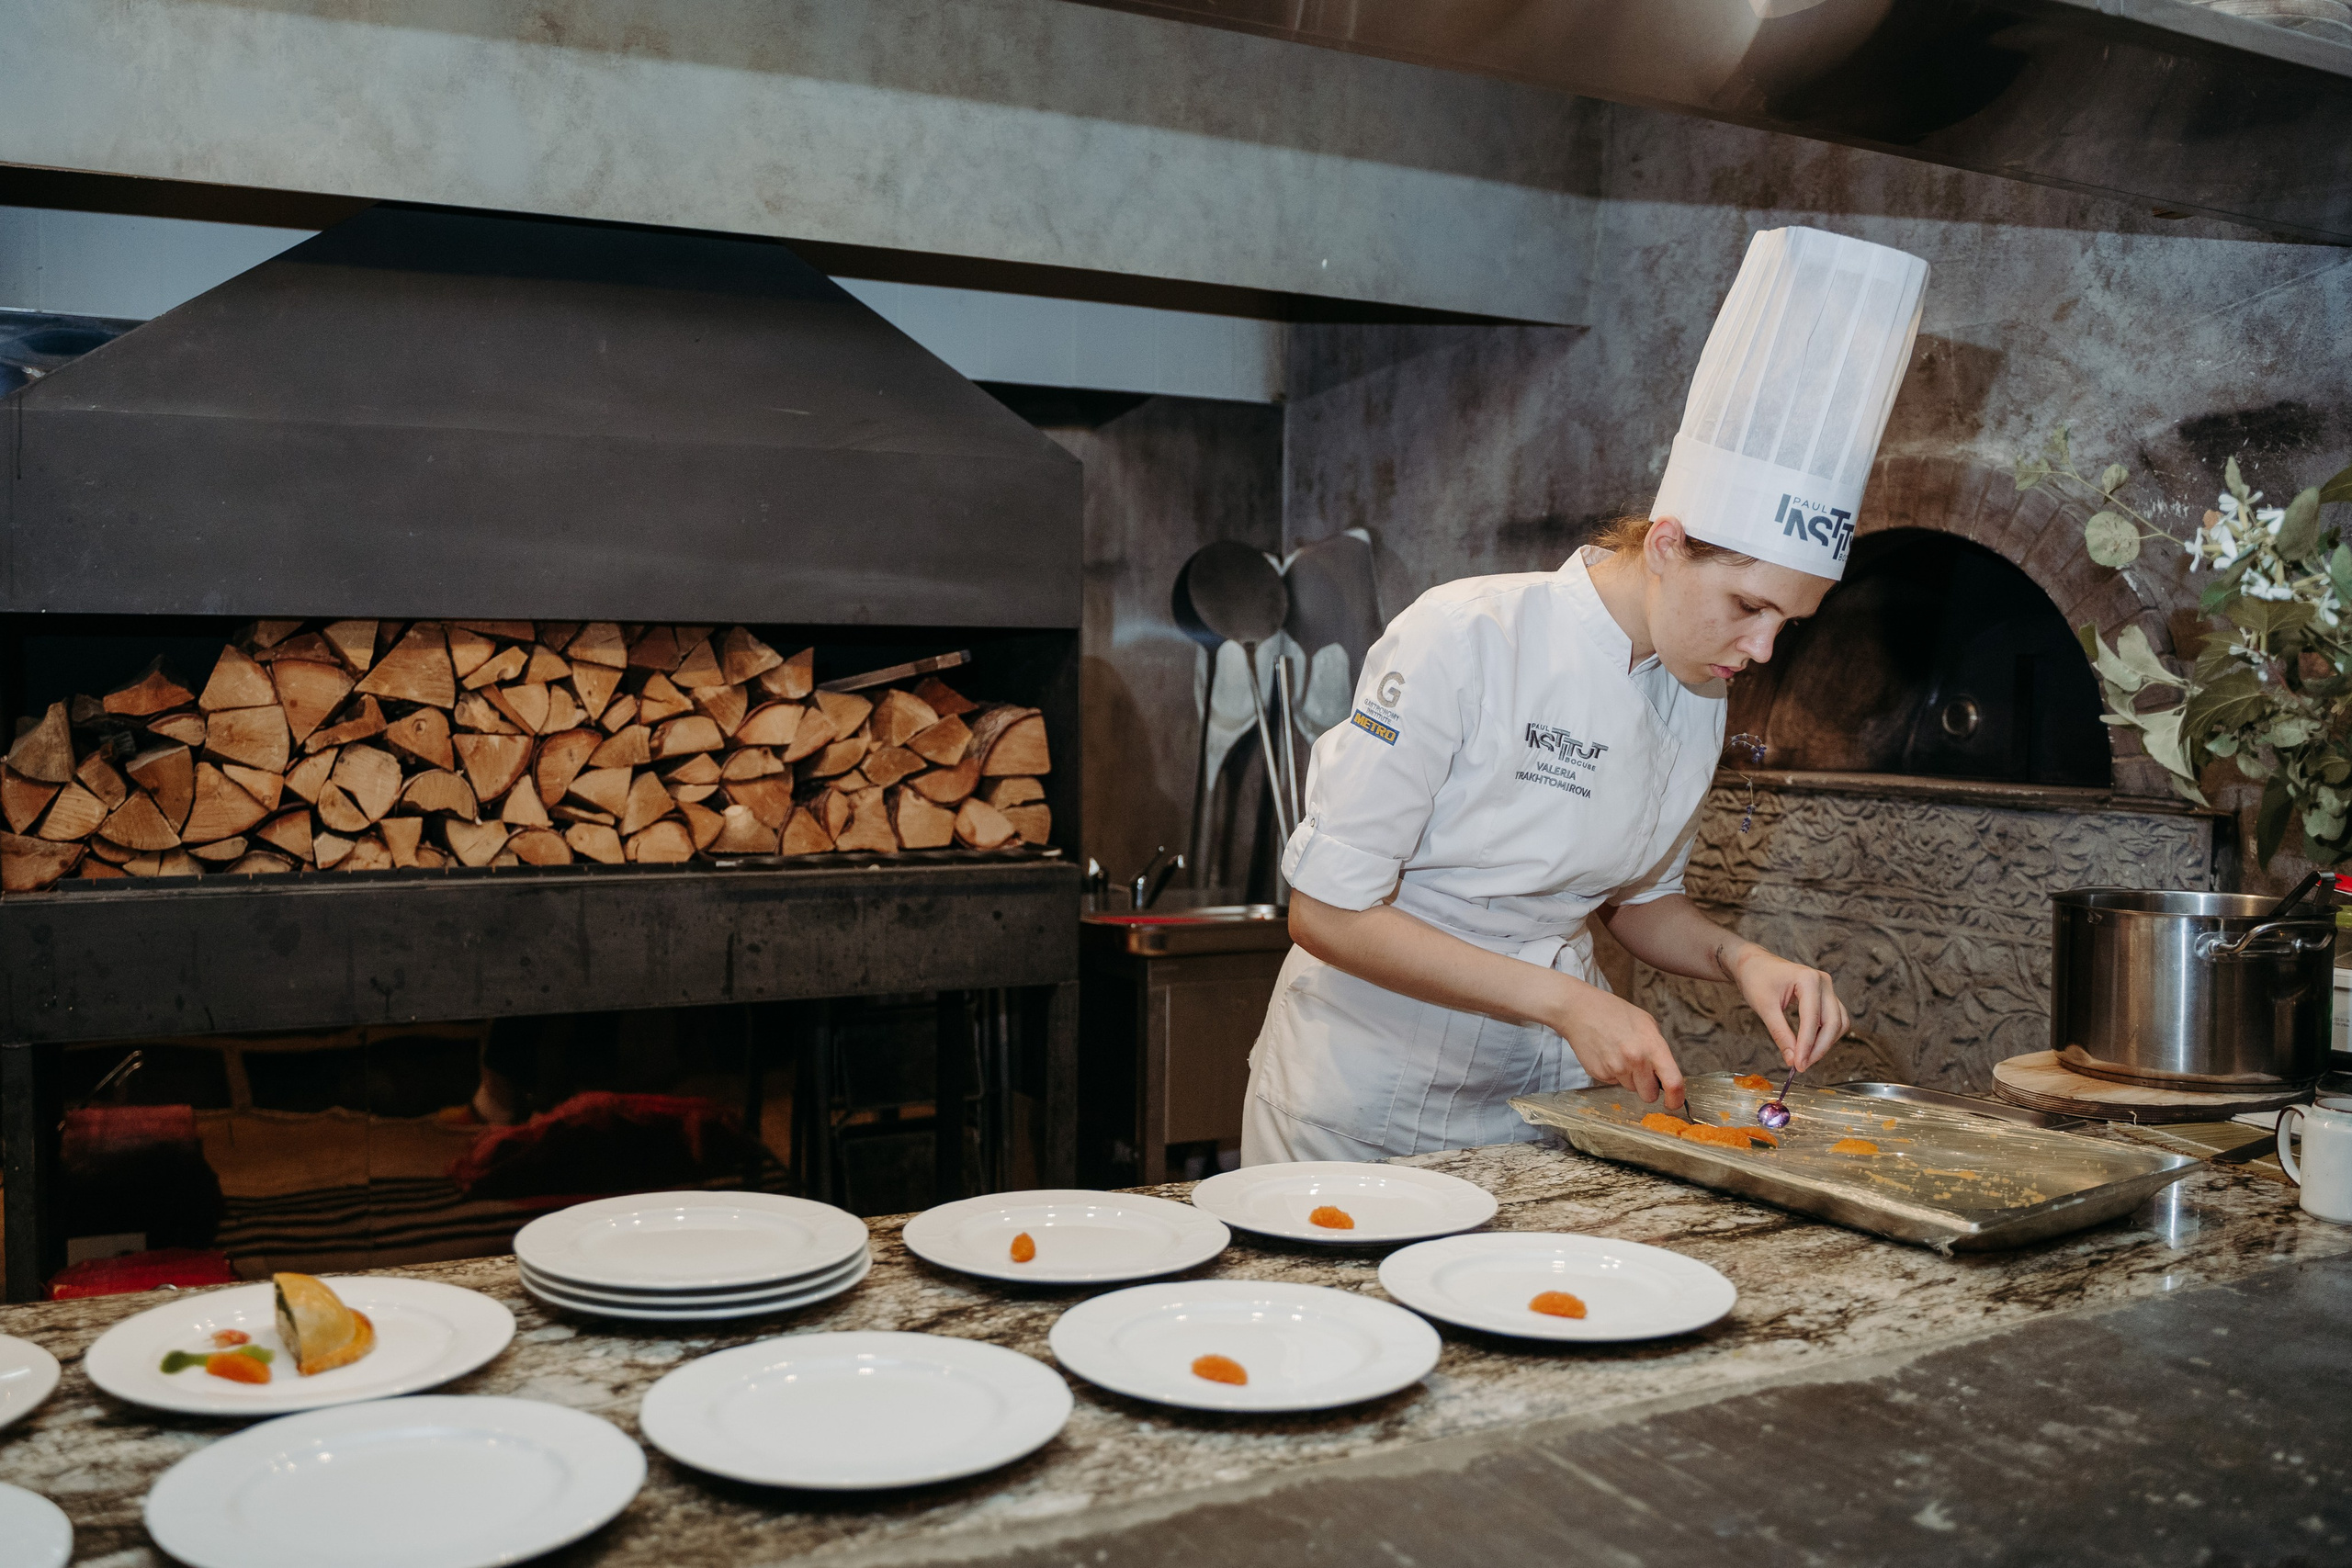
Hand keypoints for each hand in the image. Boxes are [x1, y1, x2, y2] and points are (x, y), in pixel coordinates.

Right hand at [1551, 980, 1687, 1108]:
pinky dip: (1612, 1073)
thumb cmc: (1615, 1013)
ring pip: (1631, 1088)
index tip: (1674, 1103)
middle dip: (1648, 1088)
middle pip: (1649, 1095)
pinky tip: (1607, 1054)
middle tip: (1641, 1070)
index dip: (1676, 1099)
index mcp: (1652, 1046)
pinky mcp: (1599, 1073)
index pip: (1673, 1083)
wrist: (1581, 1010)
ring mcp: (1616, 1068)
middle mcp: (1635, 1060)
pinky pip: (1613, 1083)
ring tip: (1619, 1054)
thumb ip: (1658, 1050)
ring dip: (1629, 1078)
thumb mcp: (1646, 1024)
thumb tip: (1666, 1074)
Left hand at [1725, 947, 1847, 1071]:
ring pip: (1838, 1023)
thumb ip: (1780, 1034)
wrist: (1753, 964)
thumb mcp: (1764, 1008)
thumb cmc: (1756, 979)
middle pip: (1833, 1022)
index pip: (1812, 1019)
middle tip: (1802, 1065)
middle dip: (1819, 1048)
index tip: (1799, 1065)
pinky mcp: (1826, 996)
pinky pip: (1834, 1020)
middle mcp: (1823, 982)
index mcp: (1808, 979)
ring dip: (1825, 1043)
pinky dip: (1826, 1035)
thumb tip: (1792, 1060)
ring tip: (1805, 1058)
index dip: (1807, 1045)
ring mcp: (1827, 989)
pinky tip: (1810, 1047)